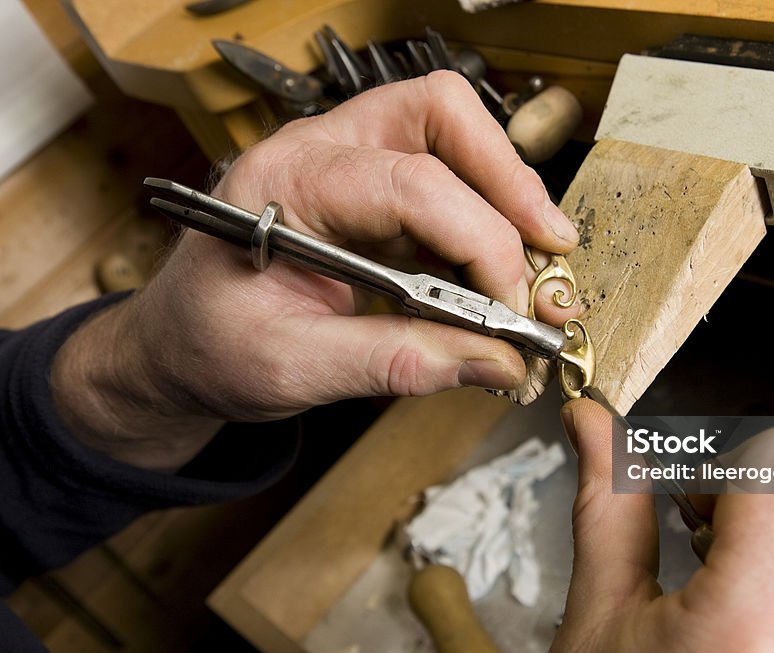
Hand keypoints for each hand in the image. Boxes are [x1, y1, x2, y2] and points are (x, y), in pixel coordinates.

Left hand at [51, 72, 578, 469]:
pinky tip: (503, 273)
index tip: (516, 306)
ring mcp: (349, 161)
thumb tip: (498, 361)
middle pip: (439, 115)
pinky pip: (449, 179)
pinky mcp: (372, 189)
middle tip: (550, 250)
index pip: (409, 184)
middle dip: (508, 181)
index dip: (480, 241)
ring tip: (538, 266)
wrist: (177, 347)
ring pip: (454, 133)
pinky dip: (488, 222)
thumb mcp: (293, 370)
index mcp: (284, 184)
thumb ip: (398, 362)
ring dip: (507, 194)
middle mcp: (320, 151)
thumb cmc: (211, 347)